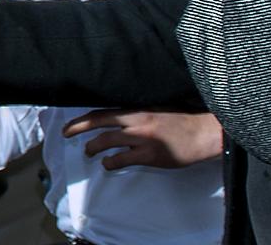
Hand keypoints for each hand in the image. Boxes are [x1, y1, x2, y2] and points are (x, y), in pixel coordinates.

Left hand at [61, 110, 222, 170]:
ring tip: (89, 152)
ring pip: (107, 142)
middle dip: (77, 128)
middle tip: (65, 134)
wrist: (205, 131)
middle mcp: (136, 120)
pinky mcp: (151, 155)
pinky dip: (111, 163)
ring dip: (93, 148)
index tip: (70, 123)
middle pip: (98, 122)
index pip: (103, 111)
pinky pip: (122, 160)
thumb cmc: (183, 118)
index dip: (83, 117)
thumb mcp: (158, 106)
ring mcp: (143, 138)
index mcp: (138, 107)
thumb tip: (118, 117)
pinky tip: (109, 164)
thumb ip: (138, 111)